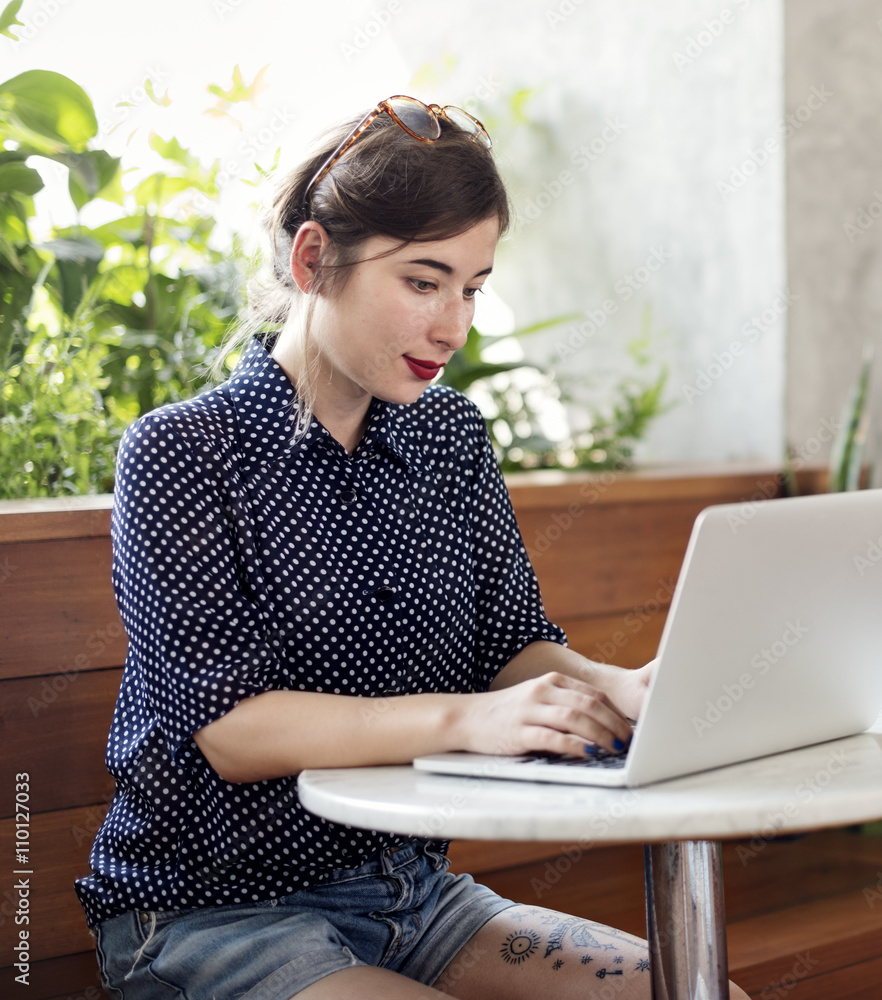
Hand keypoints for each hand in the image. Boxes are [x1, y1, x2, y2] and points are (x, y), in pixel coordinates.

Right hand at [458, 671, 634, 757]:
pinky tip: (587, 754)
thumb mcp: (537, 699)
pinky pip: (552, 737)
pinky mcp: (519, 732)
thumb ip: (564, 705)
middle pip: (589, 705)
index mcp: (551, 681)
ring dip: (600, 734)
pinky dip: (573, 746)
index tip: (630, 728)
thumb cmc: (507, 713)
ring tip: (615, 749)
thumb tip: (602, 724)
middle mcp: (542, 692)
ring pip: (574, 718)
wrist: (467, 717)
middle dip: (614, 724)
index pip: (593, 694)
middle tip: (629, 741)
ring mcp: (530, 711)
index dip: (616, 712)